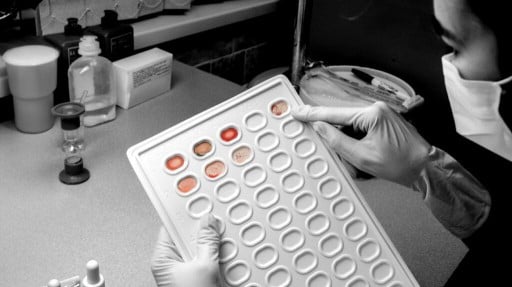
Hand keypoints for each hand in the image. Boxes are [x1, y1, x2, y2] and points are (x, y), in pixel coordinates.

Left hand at [151, 214, 221, 286]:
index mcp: (162, 258)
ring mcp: (183, 271)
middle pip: (187, 236)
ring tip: (220, 251)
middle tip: (215, 228)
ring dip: (212, 247)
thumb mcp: (205, 267)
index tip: (199, 207)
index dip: (186, 215)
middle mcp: (170, 264)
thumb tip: (208, 222)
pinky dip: (214, 258)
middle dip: (203, 232)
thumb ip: (207, 241)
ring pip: (198, 248)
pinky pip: (204, 260)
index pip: (171, 226)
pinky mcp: (194, 277)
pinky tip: (222, 260)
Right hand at [292, 102, 431, 186]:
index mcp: (372, 114)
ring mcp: (381, 114)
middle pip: (342, 118)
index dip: (313, 115)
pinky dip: (355, 140)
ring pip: (350, 125)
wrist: (425, 168)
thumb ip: (337, 141)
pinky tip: (360, 153)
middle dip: (333, 135)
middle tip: (331, 147)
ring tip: (358, 159)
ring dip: (347, 142)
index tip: (298, 112)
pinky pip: (360, 128)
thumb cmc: (402, 164)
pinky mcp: (383, 122)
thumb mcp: (362, 156)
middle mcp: (377, 109)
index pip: (334, 113)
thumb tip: (321, 128)